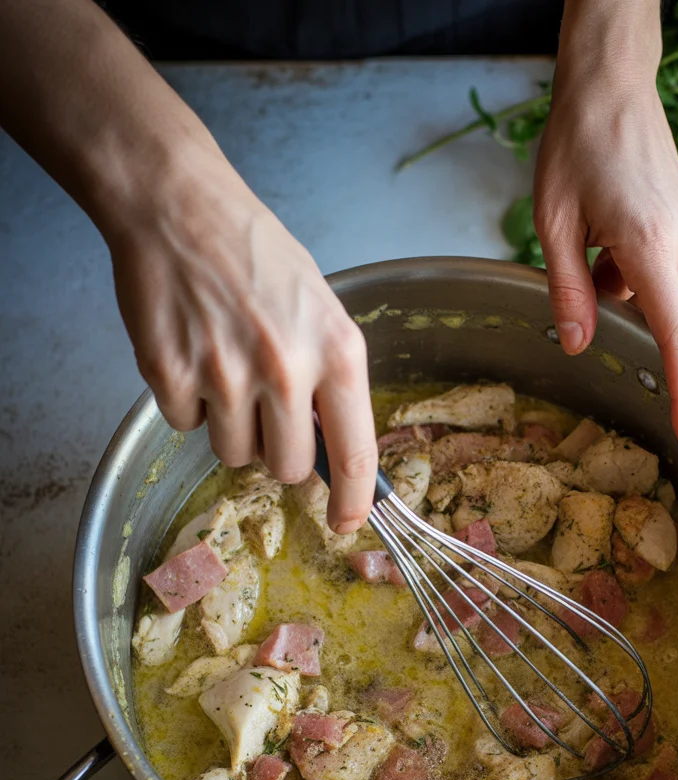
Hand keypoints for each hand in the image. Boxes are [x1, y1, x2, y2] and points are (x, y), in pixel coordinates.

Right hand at [106, 150, 376, 532]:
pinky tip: (191, 353)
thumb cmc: (257, 256)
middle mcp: (285, 369)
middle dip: (275, 450)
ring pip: (233, 454)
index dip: (352, 500)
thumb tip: (331, 454)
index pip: (354, 453)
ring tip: (225, 365)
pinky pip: (184, 426)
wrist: (179, 207)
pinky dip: (187, 402)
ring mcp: (224, 375)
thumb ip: (330, 381)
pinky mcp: (170, 375)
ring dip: (229, 426)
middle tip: (263, 407)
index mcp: (336, 351)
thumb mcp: (320, 311)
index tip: (347, 523)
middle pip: (287, 467)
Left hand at [533, 0, 677, 450]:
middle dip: (610, 302)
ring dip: (612, 279)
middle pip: (650, 311)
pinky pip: (652, 267)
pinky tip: (604, 224)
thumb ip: (567, 291)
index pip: (677, 338)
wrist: (610, 84)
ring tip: (587, 227)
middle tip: (578, 251)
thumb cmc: (577, 144)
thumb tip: (579, 345)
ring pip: (646, 290)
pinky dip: (623, 263)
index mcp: (649, 248)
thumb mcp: (553, 224)